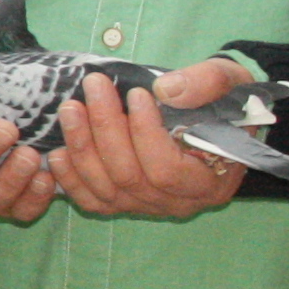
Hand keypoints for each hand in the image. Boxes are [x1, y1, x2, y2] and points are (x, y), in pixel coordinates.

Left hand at [46, 58, 256, 221]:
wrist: (218, 115)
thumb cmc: (227, 101)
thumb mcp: (231, 83)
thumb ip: (207, 83)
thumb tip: (165, 90)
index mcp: (211, 181)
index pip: (168, 170)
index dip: (145, 133)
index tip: (135, 94)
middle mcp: (179, 202)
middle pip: (130, 177)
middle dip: (105, 129)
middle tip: (93, 87)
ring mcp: (149, 205)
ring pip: (106, 189)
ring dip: (82, 147)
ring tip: (71, 108)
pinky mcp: (125, 202)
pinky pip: (92, 201)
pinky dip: (71, 179)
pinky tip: (57, 152)